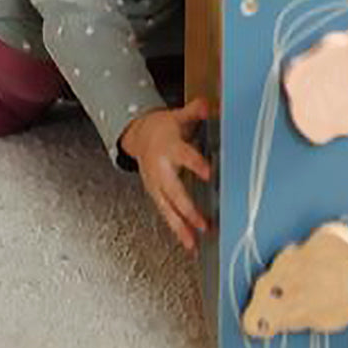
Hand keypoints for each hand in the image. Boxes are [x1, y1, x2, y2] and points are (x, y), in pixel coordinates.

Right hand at [119, 97, 210, 252]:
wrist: (138, 135)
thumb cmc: (163, 128)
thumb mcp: (178, 116)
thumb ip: (195, 111)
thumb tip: (209, 104)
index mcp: (169, 147)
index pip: (184, 155)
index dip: (196, 164)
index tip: (209, 173)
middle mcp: (161, 169)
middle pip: (173, 191)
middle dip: (187, 208)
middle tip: (203, 222)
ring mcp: (156, 185)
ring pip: (167, 209)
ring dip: (180, 227)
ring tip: (193, 244)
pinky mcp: (156, 195)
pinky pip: (166, 214)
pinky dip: (177, 230)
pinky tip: (189, 243)